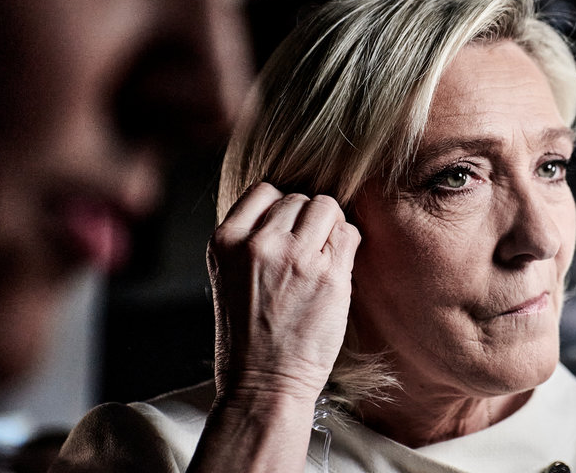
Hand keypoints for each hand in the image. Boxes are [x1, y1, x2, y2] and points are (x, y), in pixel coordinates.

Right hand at [207, 182, 359, 404]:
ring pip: (327, 207)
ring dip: (330, 227)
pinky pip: (349, 233)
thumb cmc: (248, 335)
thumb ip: (252, 238)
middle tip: (306, 254)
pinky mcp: (330, 275)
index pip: (265, 191)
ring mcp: (296, 257)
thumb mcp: (230, 275)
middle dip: (307, 221)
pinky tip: (336, 269)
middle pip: (299, 198)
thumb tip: (294, 206)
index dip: (281, 208)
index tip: (286, 233)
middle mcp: (259, 243)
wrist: (263, 384)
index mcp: (226, 241)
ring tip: (321, 258)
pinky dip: (347, 244)